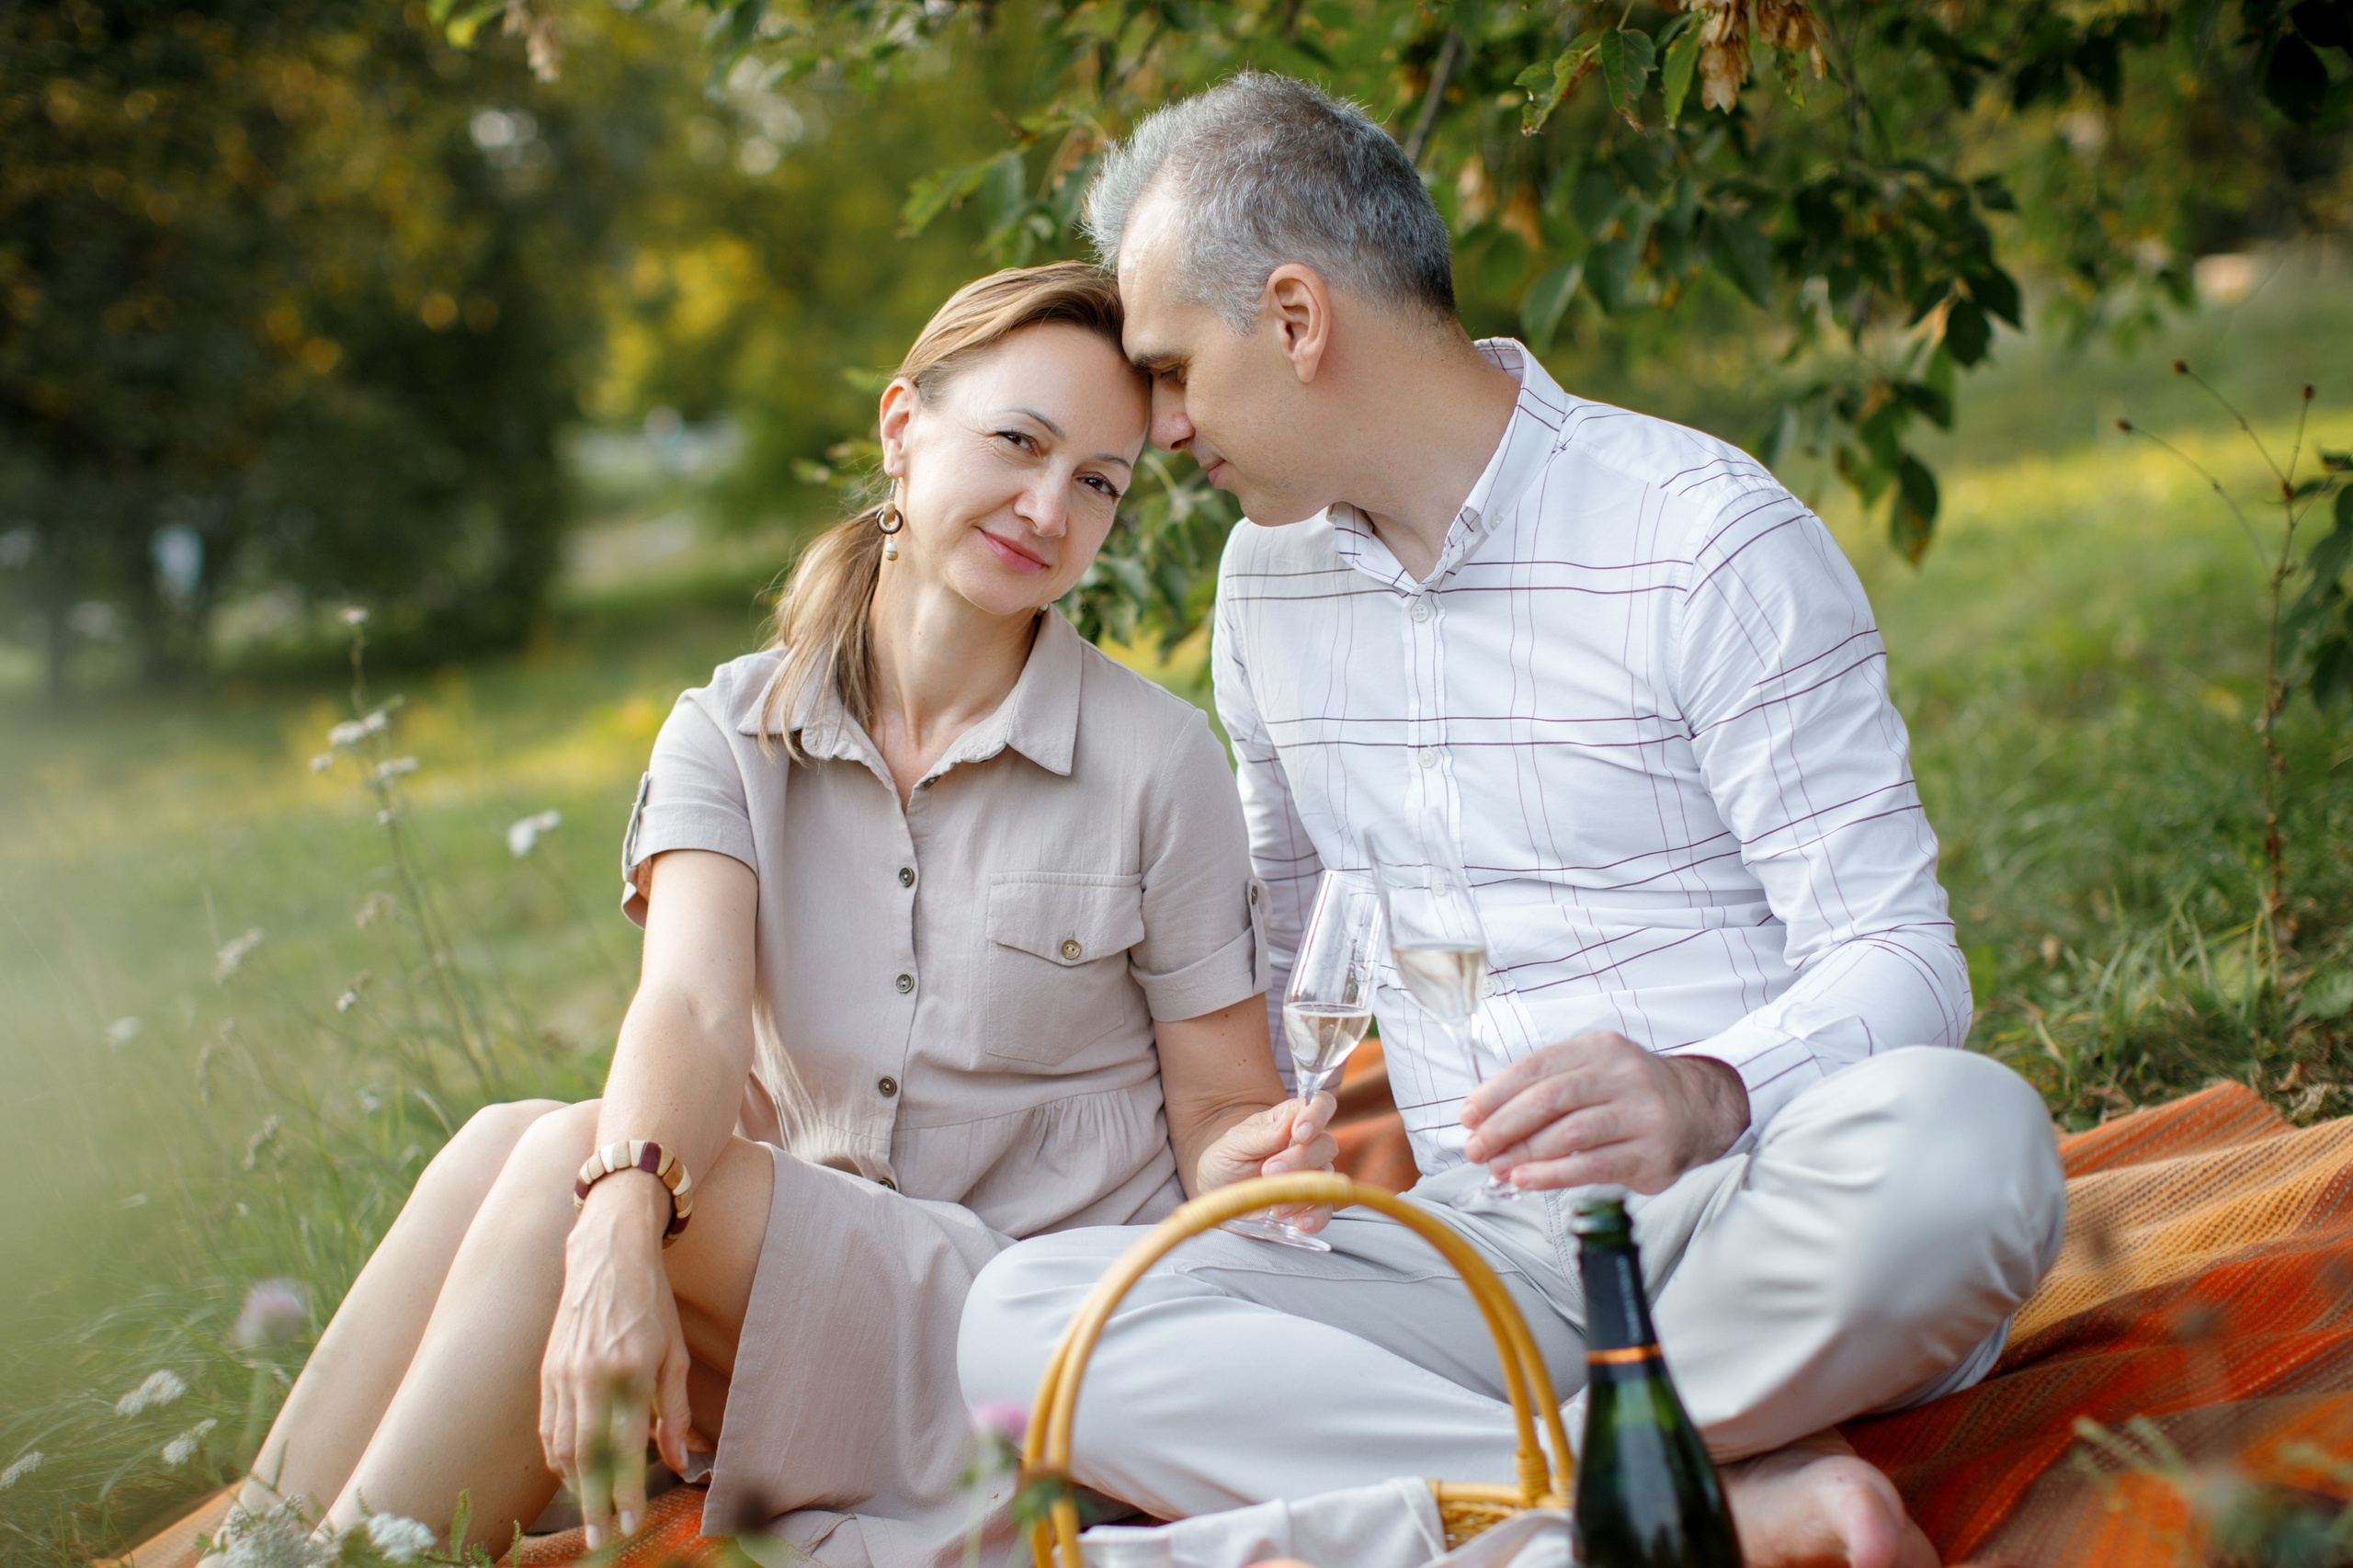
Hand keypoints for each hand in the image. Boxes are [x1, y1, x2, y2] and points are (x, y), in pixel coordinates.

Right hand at [539, 1175, 704, 1544]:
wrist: (607, 1254)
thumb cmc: (651, 1304)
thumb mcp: (673, 1354)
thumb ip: (673, 1411)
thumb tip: (680, 1461)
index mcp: (627, 1372)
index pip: (624, 1448)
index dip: (625, 1492)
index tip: (628, 1526)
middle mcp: (589, 1377)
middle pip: (586, 1457)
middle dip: (594, 1502)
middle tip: (602, 1540)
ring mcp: (562, 1375)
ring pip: (562, 1447)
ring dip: (575, 1486)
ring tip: (589, 1515)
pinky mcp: (546, 1371)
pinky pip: (548, 1427)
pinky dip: (558, 1457)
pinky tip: (571, 1476)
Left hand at [1196, 1091, 1339, 1230]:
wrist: (1217, 1192)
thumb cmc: (1226, 1158)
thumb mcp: (1235, 1143)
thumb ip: (1264, 1133)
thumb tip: (1291, 1118)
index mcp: (1289, 1120)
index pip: (1319, 1105)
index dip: (1317, 1115)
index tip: (1300, 1133)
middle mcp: (1306, 1145)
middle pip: (1326, 1144)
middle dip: (1300, 1159)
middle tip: (1269, 1171)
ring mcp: (1310, 1173)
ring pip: (1327, 1177)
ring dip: (1303, 1191)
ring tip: (1275, 1205)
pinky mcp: (1308, 1202)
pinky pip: (1325, 1208)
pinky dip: (1317, 1216)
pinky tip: (1301, 1222)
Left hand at [1459, 1033, 1748, 1194]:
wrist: (1700, 1109)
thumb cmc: (1630, 1094)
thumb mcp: (1594, 1071)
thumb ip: (1548, 1087)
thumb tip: (1486, 1120)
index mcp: (1599, 1049)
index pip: (1536, 1067)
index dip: (1496, 1093)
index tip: (1468, 1116)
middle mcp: (1622, 1076)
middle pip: (1549, 1099)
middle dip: (1503, 1126)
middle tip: (1476, 1148)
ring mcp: (1641, 1114)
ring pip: (1570, 1134)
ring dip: (1525, 1154)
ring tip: (1498, 1168)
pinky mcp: (1651, 1153)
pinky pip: (1593, 1165)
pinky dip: (1553, 1175)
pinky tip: (1527, 1181)